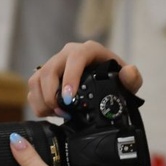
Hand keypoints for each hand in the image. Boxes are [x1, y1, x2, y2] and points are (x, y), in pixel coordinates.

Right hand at [28, 40, 142, 118]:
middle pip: (49, 70)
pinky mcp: (45, 76)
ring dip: (43, 100)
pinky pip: (33, 88)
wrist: (105, 84)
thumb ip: (132, 78)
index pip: (75, 58)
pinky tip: (51, 112)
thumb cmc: (116, 80)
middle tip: (63, 113)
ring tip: (57, 114)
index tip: (69, 98)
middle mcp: (68, 54)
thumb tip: (129, 71)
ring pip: (37, 79)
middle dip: (52, 95)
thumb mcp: (128, 82)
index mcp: (88, 51)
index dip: (70, 78)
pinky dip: (38, 103)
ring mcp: (55, 64)